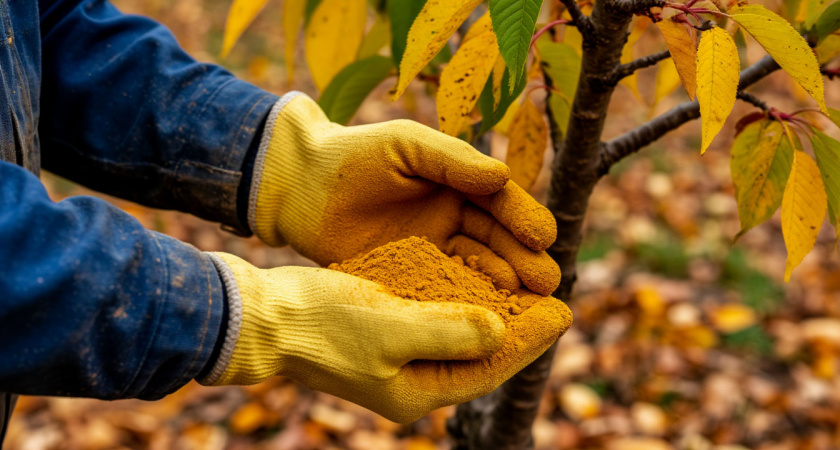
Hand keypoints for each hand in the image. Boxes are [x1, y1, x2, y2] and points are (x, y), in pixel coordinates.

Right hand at [199, 253, 567, 422]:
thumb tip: (500, 331)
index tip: (564, 310)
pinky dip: (458, 300)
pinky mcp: (385, 333)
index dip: (530, 340)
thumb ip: (448, 332)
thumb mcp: (389, 327)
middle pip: (480, 355)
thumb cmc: (321, 322)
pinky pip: (434, 319)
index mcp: (417, 392)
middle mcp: (411, 381)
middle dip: (518, 328)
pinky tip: (476, 277)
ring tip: (525, 285)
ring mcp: (397, 359)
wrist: (263, 316)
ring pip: (460, 336)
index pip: (490, 368)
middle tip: (555, 297)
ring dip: (491, 311)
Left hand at [247, 93, 559, 294]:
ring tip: (526, 305)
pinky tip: (483, 319)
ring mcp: (432, 253)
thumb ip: (453, 160)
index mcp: (459, 185)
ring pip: (477, 272)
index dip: (524, 219)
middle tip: (547, 283)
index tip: (544, 237)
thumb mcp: (406, 146)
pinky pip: (443, 294)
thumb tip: (503, 177)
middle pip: (499, 243)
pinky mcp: (408, 281)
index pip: (501, 204)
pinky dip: (465, 305)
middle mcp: (453, 221)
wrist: (300, 188)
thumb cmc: (354, 155)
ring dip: (503, 288)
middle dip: (524, 261)